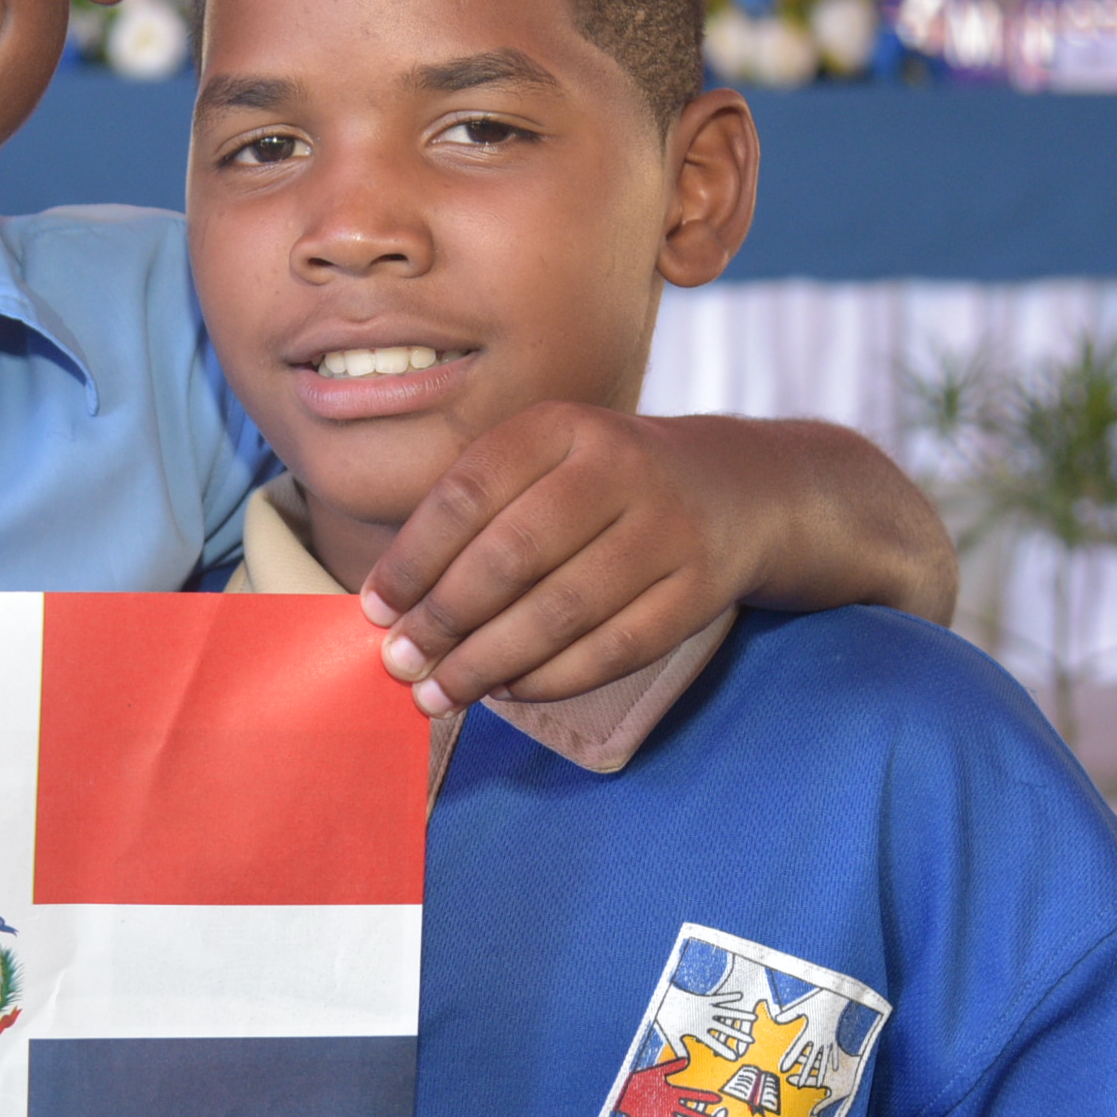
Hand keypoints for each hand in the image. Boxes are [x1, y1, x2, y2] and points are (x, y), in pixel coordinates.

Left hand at [360, 410, 951, 712]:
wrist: (740, 489)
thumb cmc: (605, 484)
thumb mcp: (546, 461)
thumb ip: (474, 515)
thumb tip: (390, 604)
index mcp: (563, 425)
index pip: (468, 493)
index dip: (413, 558)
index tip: (376, 608)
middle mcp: (619, 467)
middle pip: (511, 557)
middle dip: (444, 619)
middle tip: (400, 662)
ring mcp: (666, 529)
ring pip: (559, 612)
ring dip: (487, 662)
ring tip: (438, 691)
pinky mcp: (698, 590)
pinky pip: (610, 649)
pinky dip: (548, 678)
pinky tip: (505, 689)